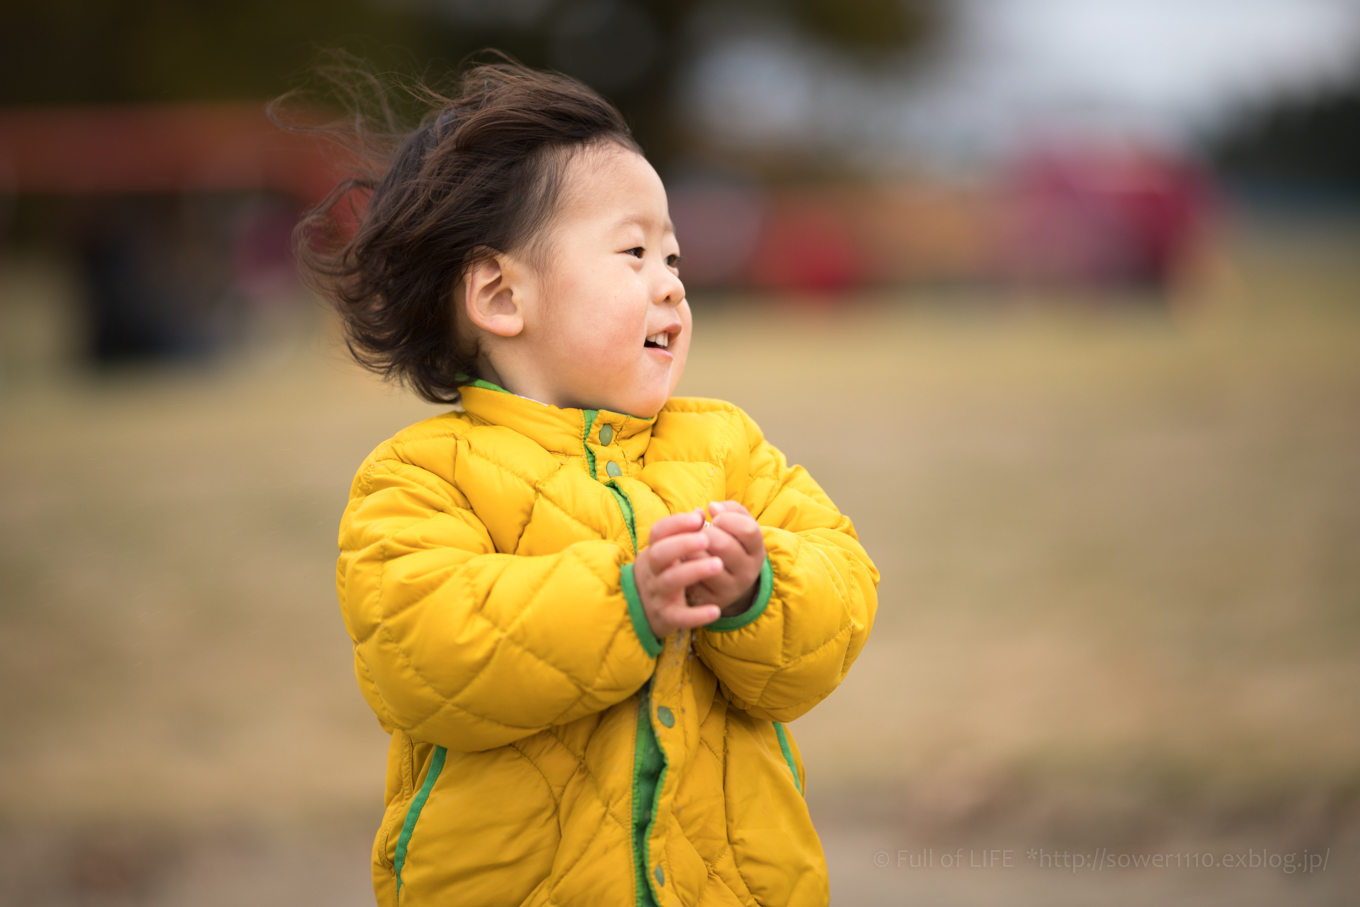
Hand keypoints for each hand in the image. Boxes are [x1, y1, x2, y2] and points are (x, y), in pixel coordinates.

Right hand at [633, 509, 723, 639]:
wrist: (639, 613)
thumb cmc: (661, 575)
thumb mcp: (666, 553)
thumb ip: (682, 534)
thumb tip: (699, 512)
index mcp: (653, 552)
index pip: (658, 532)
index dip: (676, 523)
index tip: (698, 518)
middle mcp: (652, 572)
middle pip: (660, 554)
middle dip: (682, 544)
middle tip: (706, 539)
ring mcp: (657, 594)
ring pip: (670, 581)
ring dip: (694, 570)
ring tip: (718, 564)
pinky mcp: (665, 617)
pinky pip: (678, 617)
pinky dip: (696, 615)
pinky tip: (715, 611)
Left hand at [685, 501, 765, 616]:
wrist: (724, 584)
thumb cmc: (728, 545)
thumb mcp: (737, 526)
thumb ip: (729, 509)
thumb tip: (712, 506)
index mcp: (757, 551)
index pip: (748, 530)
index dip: (728, 518)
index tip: (716, 517)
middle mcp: (748, 572)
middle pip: (724, 545)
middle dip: (706, 532)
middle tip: (701, 533)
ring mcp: (731, 588)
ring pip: (705, 561)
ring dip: (692, 547)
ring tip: (692, 545)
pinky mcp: (711, 599)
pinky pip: (693, 577)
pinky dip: (684, 563)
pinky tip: (685, 560)